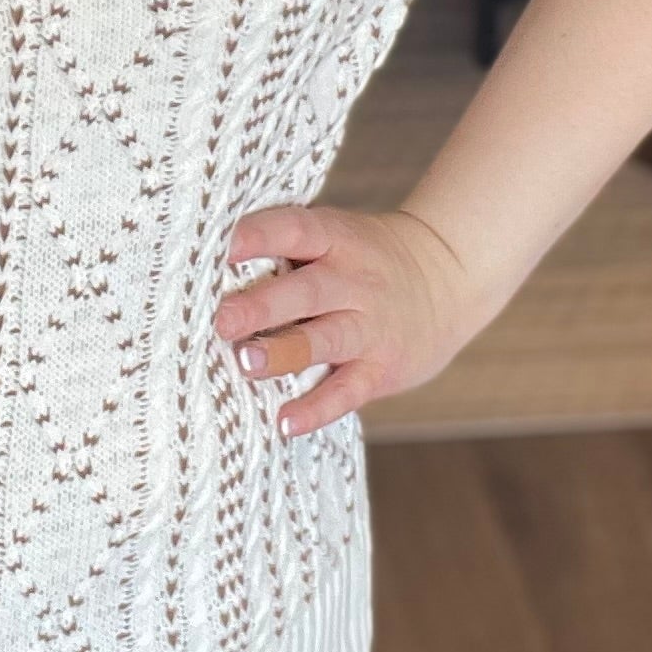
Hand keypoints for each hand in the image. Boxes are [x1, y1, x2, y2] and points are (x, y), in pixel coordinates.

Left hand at [212, 205, 479, 437]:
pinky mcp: (380, 368)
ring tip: (246, 363)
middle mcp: (352, 281)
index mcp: (335, 239)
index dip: (259, 236)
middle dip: (263, 307)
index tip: (222, 246)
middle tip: (222, 320)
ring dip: (283, 354)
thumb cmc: (363, 258)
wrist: (447, 277)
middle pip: (306, 292)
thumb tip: (204, 266)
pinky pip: (347, 391)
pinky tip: (285, 422)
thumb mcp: (335, 236)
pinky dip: (317, 408)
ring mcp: (369, 326)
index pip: (295, 229)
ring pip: (324, 341)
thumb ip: (285, 248)